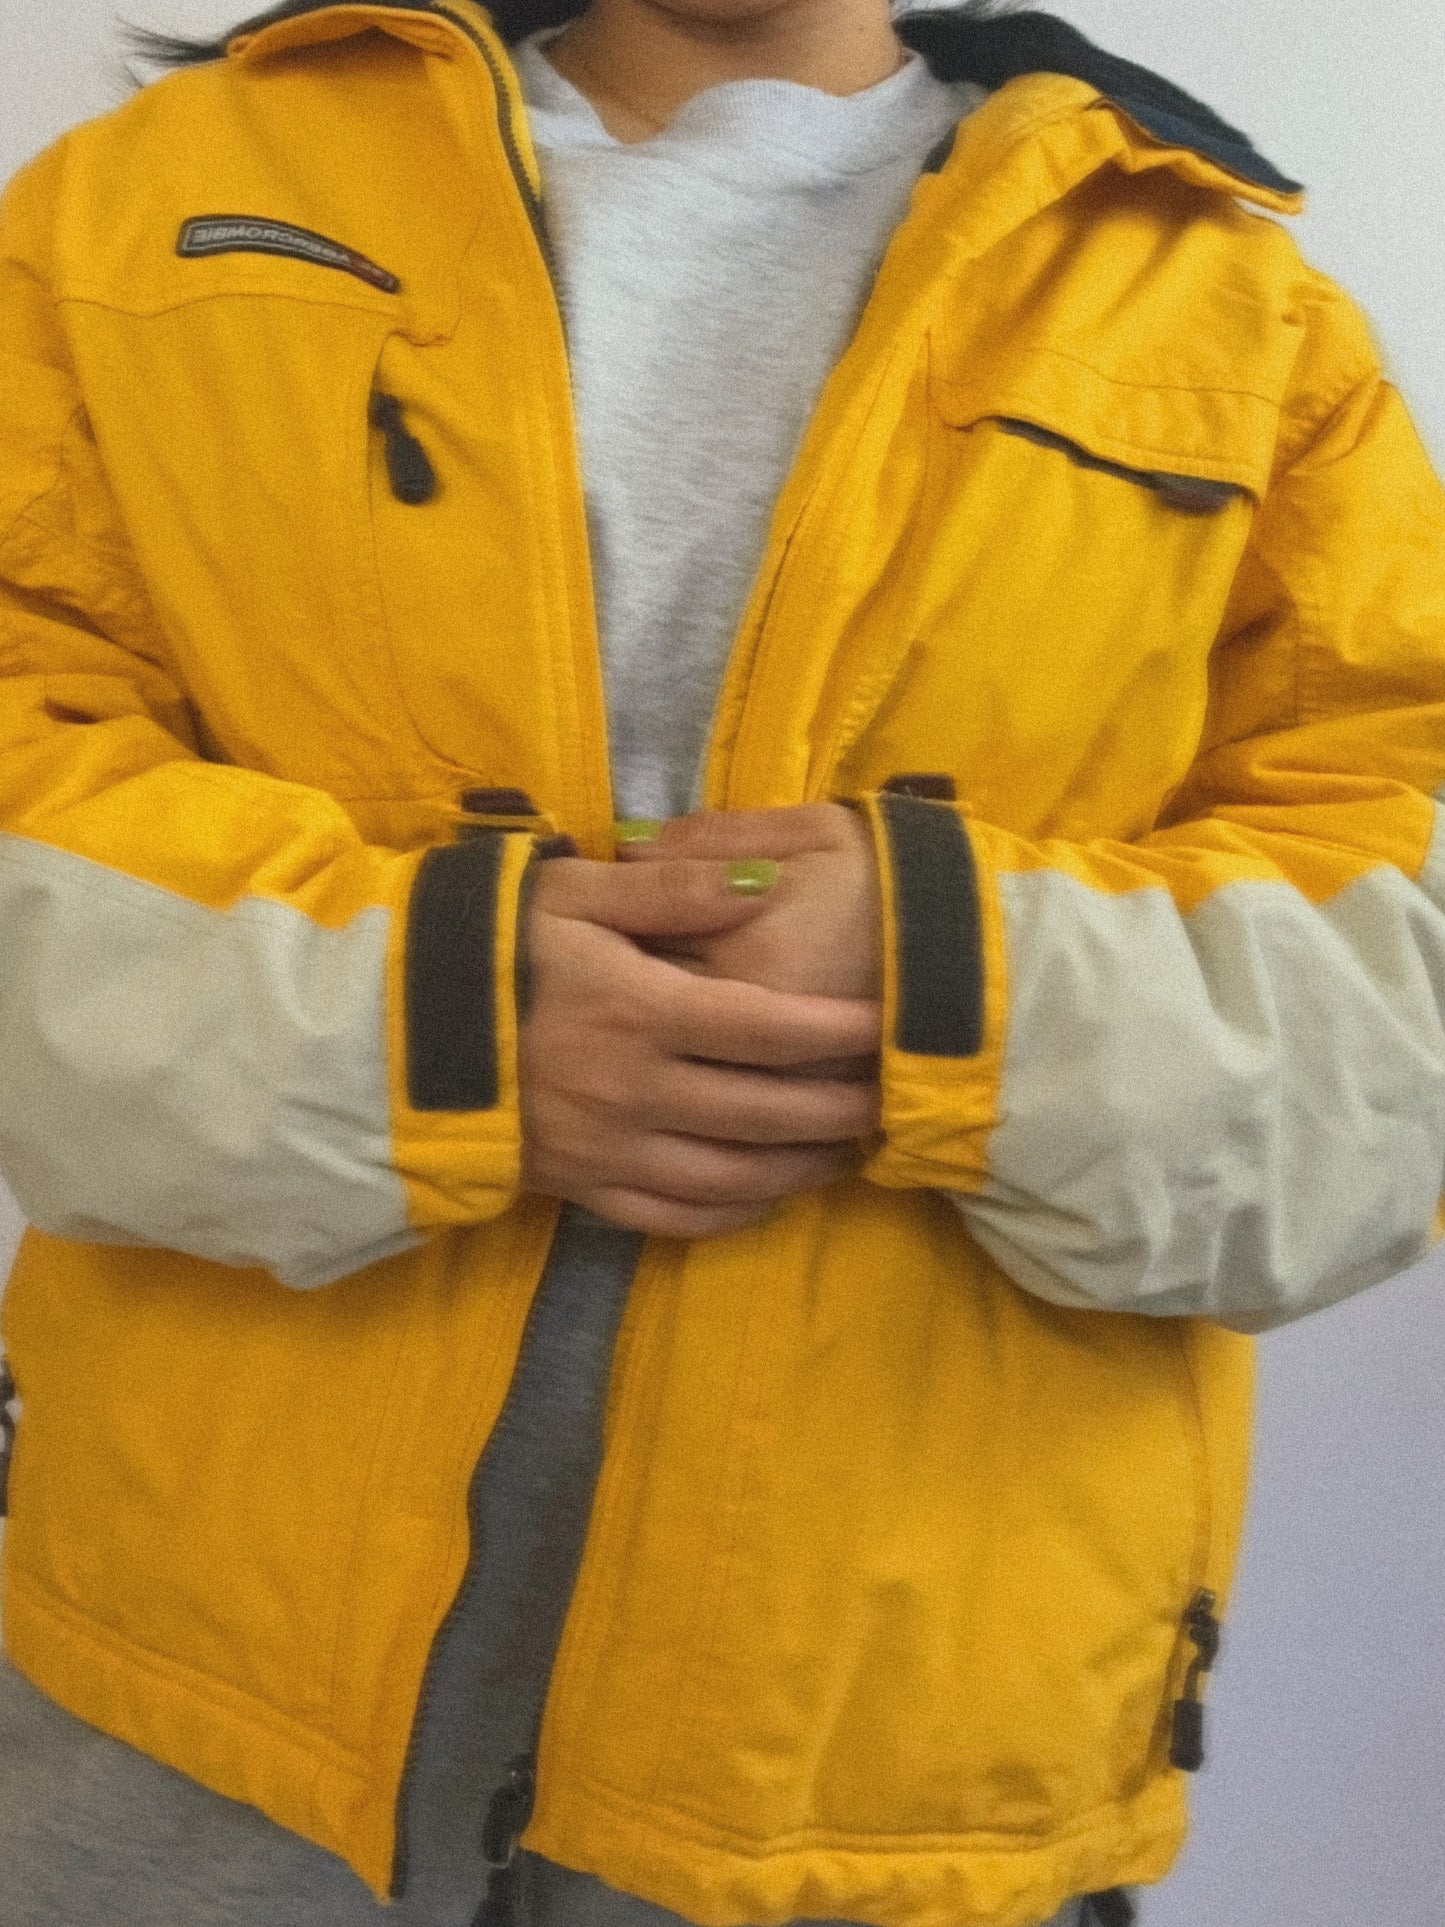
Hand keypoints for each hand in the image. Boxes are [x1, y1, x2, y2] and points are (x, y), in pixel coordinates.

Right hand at [519, 853, 881, 1237]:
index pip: (766, 1027)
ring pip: (731, 1176)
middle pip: (764, 1111)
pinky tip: (767, 1196)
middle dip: (838, 1108)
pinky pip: (674, 1218)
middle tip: (887, 1097)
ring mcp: (608, 1150)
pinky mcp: (581, 1189)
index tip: (884, 1026)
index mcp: (639, 1011)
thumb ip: (671, 888)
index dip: (837, 1031)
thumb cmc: (497, 947)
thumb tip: (764, 882)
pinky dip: (732, 1214)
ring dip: (798, 1168)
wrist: (398, 1028)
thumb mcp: (574, 894)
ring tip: (845, 1150)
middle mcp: (632, 1091)